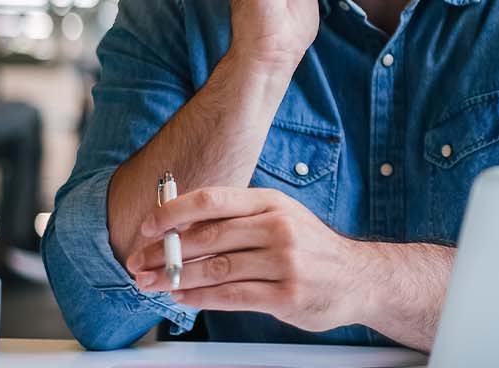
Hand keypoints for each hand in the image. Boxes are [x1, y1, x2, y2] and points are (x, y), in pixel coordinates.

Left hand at [127, 187, 371, 332]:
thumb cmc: (311, 248)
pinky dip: (200, 298)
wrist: (359, 277)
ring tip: (152, 284)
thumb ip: (238, 221)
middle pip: (208, 237)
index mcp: (272, 203)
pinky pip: (232, 296)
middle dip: (166, 252)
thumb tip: (182, 227)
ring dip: (176, 279)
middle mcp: (278, 228)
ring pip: (215, 269)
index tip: (147, 227)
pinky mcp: (286, 295)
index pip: (213, 200)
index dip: (173, 212)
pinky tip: (183, 298)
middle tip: (139, 263)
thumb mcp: (281, 218)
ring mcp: (285, 262)